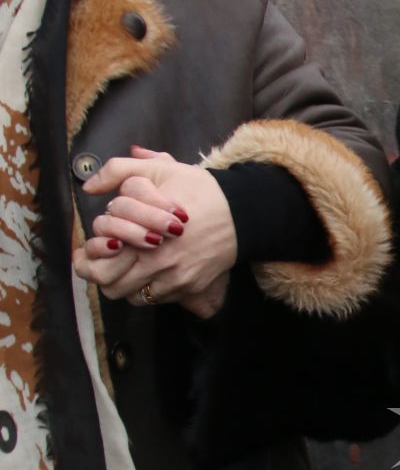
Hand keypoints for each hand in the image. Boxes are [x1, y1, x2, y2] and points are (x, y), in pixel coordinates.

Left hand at [75, 146, 236, 316]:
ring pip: (131, 295)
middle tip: (104, 262)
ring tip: (127, 267)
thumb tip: (90, 186)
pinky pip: (157, 298)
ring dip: (124, 283)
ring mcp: (174, 278)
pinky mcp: (189, 287)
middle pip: (110, 283)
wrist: (241, 212)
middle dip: (102, 273)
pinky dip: (149, 288)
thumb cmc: (199, 190)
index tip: (88, 250)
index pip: (98, 258)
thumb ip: (118, 171)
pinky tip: (151, 272)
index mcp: (142, 232)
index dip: (87, 257)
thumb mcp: (159, 170)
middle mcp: (156, 261)